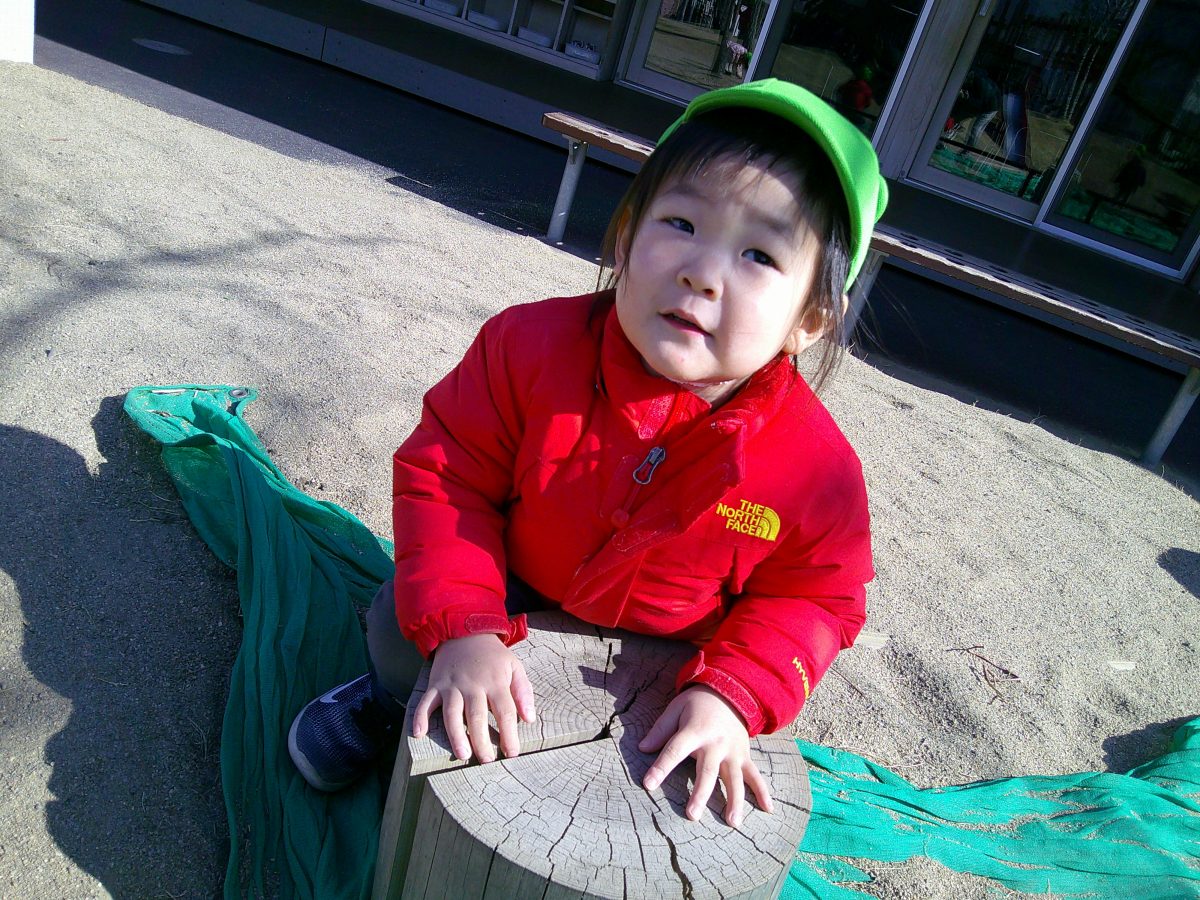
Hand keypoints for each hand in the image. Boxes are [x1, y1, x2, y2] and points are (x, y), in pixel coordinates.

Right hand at [411, 633, 535, 762]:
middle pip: (477, 716)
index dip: (509, 734)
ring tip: (462, 755)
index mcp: (495, 681)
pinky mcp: (435, 684)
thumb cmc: (492, 656)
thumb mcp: (514, 667)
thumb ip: (523, 692)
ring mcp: (451, 685)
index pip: (504, 712)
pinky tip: (419, 734)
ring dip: (456, 735)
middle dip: (482, 740)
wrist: (464, 632)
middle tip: (487, 761)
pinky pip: (425, 702)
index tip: (512, 753)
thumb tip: (529, 719)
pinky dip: (419, 717)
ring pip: (452, 713)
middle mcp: (472, 684)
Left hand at [638, 685, 772, 827]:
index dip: (661, 767)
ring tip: (732, 822)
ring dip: (734, 800)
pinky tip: (767, 809)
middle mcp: (716, 743)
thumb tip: (642, 748)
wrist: (730, 692)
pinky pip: (755, 775)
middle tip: (692, 815)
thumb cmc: (697, 704)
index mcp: (694, 731)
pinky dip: (763, 792)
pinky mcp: (745, 756)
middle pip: (707, 771)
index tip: (648, 784)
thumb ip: (660, 730)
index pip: (675, 750)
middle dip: (700, 793)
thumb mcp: (676, 709)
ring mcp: (733, 751)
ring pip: (734, 778)